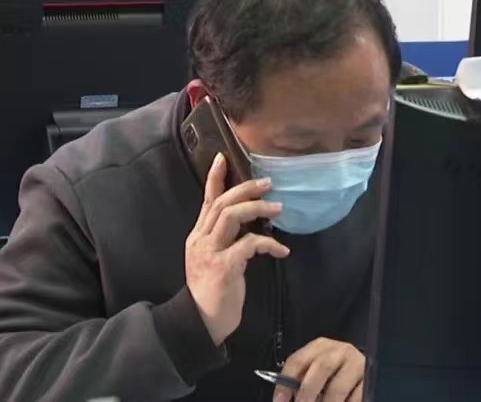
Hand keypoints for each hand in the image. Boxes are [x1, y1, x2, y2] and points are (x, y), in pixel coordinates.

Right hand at [186, 153, 288, 345]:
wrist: (201, 322)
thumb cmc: (212, 292)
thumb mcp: (213, 260)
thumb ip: (225, 240)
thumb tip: (249, 224)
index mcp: (198, 236)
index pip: (206, 200)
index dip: (215, 178)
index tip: (224, 157)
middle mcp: (201, 239)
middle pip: (222, 203)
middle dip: (246, 189)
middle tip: (268, 183)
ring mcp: (210, 252)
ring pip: (231, 217)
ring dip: (257, 209)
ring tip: (278, 209)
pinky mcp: (223, 267)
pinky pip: (249, 245)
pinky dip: (268, 243)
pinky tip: (282, 250)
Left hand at [273, 338, 364, 401]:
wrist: (362, 369)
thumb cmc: (333, 373)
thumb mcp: (315, 371)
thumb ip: (301, 380)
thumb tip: (285, 399)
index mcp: (320, 346)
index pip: (297, 361)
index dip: (285, 383)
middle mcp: (340, 351)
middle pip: (321, 368)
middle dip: (307, 393)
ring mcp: (357, 364)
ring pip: (337, 387)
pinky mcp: (370, 379)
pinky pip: (355, 397)